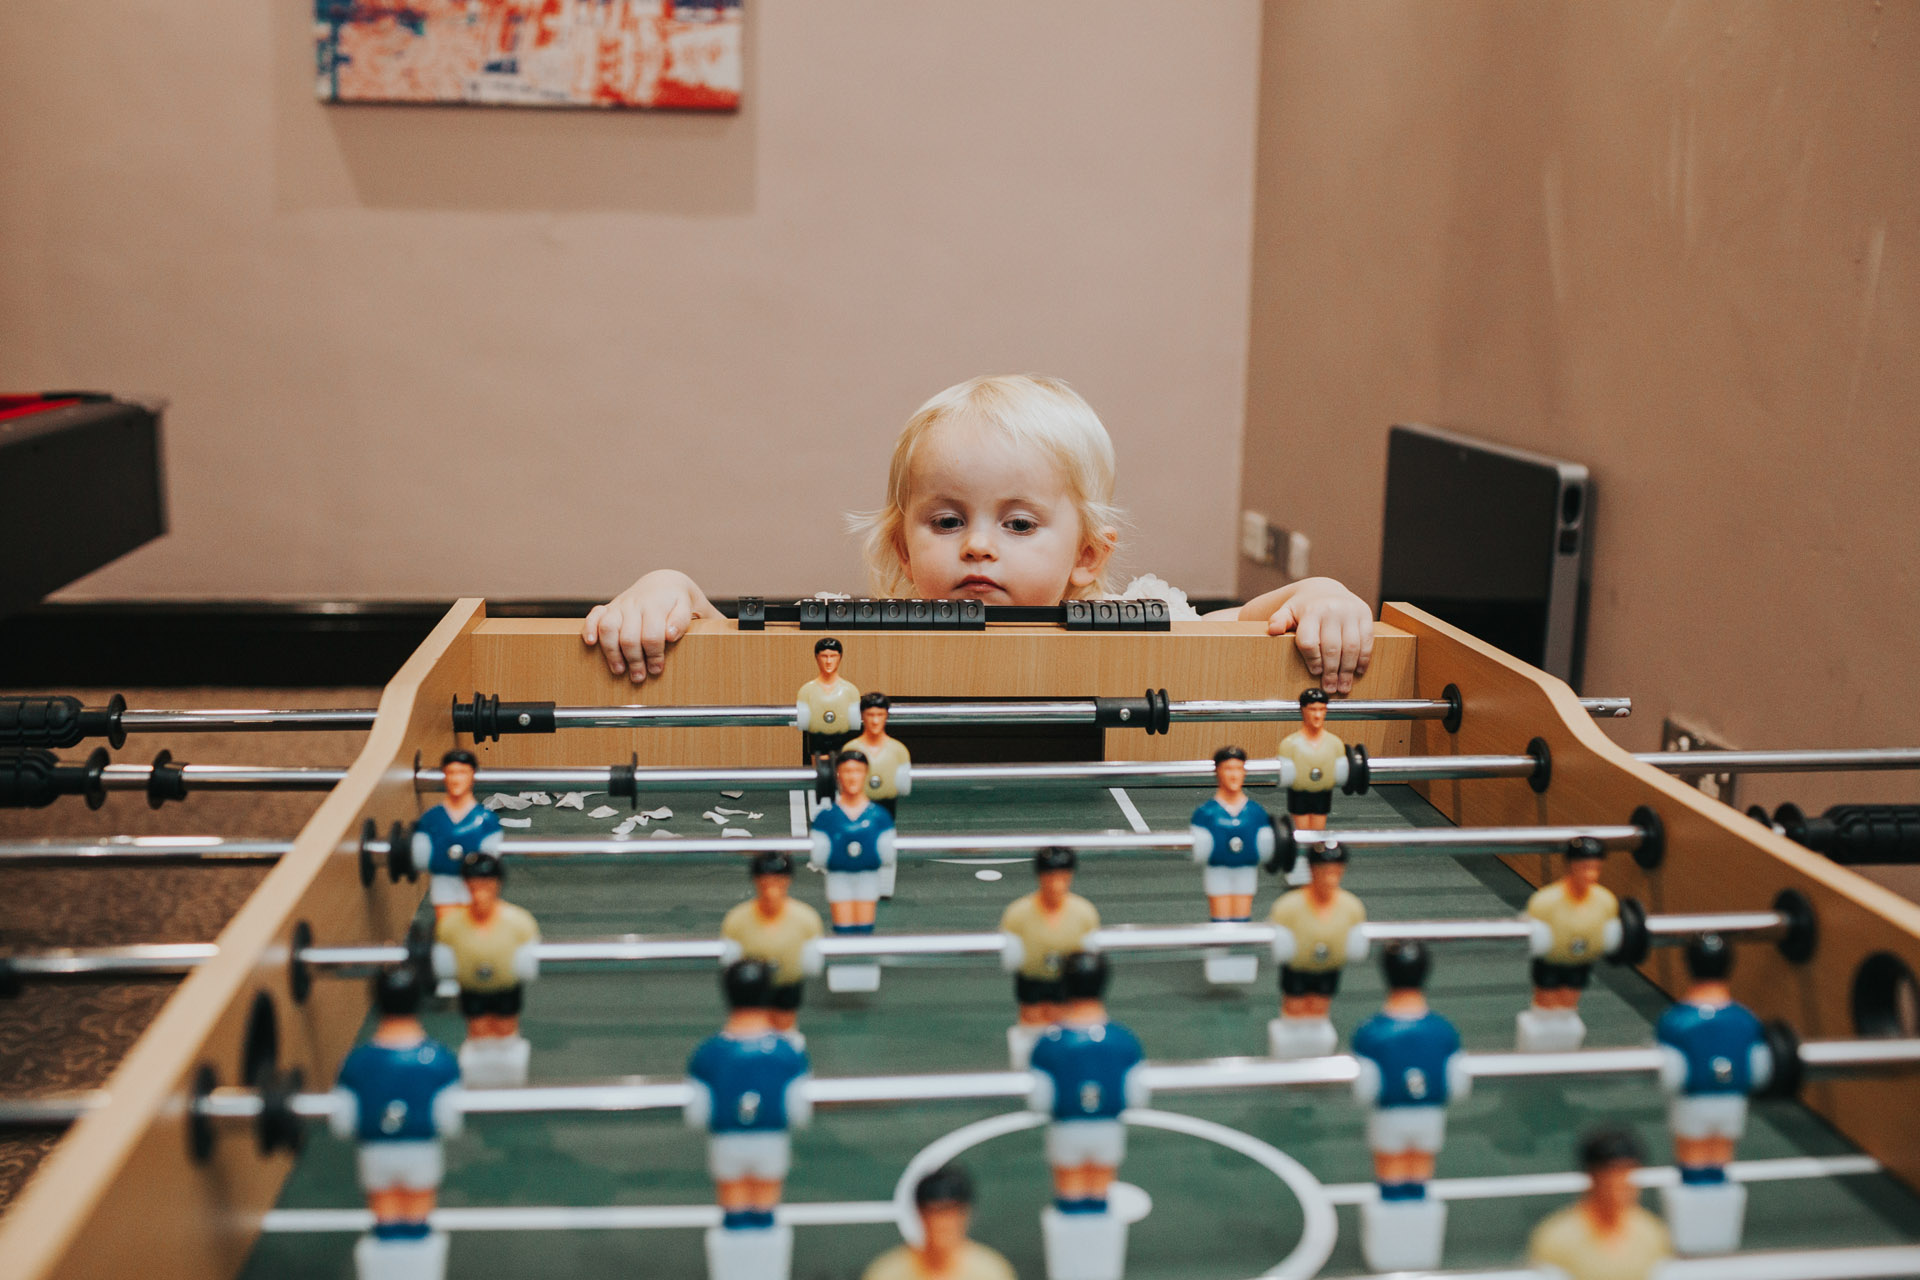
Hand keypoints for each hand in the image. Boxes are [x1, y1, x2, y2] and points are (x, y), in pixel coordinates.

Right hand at [581, 570, 717, 683]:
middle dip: (634, 660)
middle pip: (629, 637)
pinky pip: (594, 615)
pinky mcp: (609, 607)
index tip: (657, 669)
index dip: (654, 655)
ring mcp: (621, 605)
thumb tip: (670, 635)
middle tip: (640, 676)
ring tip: (619, 670)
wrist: (663, 584)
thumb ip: (682, 620)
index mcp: (657, 605)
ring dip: (611, 652)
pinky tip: (590, 643)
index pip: (652, 634)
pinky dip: (589, 628)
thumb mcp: (688, 608)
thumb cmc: (677, 602)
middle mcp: (636, 604)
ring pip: (608, 627)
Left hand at [1266, 579, 1373, 693]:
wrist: (1326, 589)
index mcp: (1311, 611)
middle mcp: (1332, 610)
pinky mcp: (1365, 614)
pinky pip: (1367, 640)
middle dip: (1331, 672)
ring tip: (1344, 686)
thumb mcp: (1287, 611)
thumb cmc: (1304, 608)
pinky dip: (1363, 659)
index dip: (1312, 660)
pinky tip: (1358, 671)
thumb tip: (1272, 630)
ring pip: (1351, 647)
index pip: (1310, 641)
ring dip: (1348, 670)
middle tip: (1330, 688)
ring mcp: (1350, 611)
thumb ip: (1278, 621)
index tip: (1315, 673)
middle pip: (1332, 647)